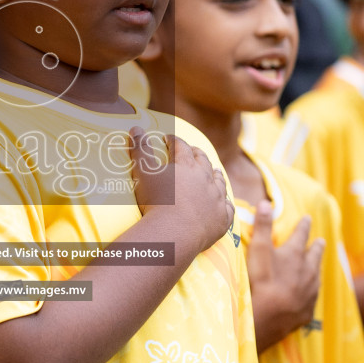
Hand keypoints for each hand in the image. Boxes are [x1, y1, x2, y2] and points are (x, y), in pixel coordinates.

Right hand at [130, 129, 231, 256]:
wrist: (174, 234)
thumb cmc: (157, 202)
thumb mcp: (144, 173)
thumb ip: (140, 149)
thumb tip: (136, 128)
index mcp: (187, 165)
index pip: (181, 146)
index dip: (174, 141)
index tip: (168, 139)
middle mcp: (206, 178)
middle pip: (203, 161)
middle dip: (197, 154)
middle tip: (192, 151)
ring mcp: (216, 199)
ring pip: (219, 181)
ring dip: (215, 175)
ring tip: (214, 171)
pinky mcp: (222, 219)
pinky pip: (227, 208)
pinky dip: (225, 203)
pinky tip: (223, 203)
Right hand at [248, 207, 324, 351]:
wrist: (268, 317)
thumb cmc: (261, 280)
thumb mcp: (258, 249)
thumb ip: (263, 226)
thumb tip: (266, 202)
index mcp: (296, 253)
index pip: (301, 234)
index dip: (303, 225)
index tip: (307, 218)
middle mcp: (308, 270)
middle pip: (316, 254)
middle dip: (317, 246)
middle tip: (321, 241)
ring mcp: (310, 291)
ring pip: (317, 275)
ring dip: (316, 268)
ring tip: (316, 266)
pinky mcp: (307, 309)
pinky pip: (312, 297)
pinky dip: (310, 292)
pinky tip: (309, 294)